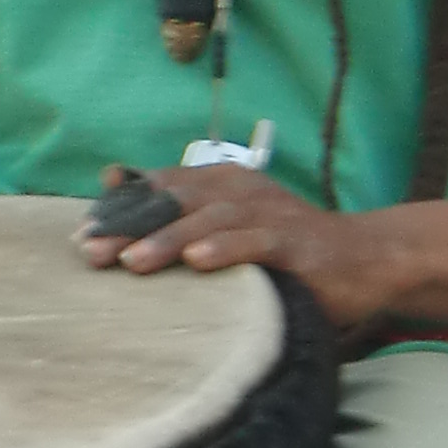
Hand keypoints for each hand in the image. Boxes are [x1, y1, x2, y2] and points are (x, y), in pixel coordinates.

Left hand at [78, 167, 403, 337]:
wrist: (367, 258)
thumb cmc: (287, 252)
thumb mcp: (232, 235)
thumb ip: (184, 228)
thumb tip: (120, 230)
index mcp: (220, 185)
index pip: (158, 190)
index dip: (118, 211)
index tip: (80, 237)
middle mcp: (240, 191)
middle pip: (174, 203)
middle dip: (129, 226)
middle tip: (92, 252)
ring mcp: (269, 215)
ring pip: (209, 221)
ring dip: (169, 240)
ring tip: (133, 262)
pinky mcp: (296, 244)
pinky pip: (257, 243)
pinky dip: (227, 250)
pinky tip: (200, 263)